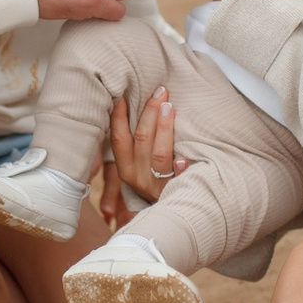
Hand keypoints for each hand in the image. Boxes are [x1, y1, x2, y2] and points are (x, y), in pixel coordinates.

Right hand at [99, 88, 188, 226]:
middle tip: (159, 90)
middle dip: (150, 112)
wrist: (170, 212)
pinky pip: (179, 179)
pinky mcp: (177, 191)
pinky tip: (184, 158)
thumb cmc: (153, 177)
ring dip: (164, 128)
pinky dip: (180, 168)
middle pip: (142, 140)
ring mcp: (158, 185)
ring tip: (170, 106)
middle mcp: (138, 177)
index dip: (119, 117)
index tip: (122, 94)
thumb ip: (135, 141)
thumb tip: (126, 102)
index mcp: (125, 168)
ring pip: (160, 155)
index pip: (118, 139)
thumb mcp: (137, 163)